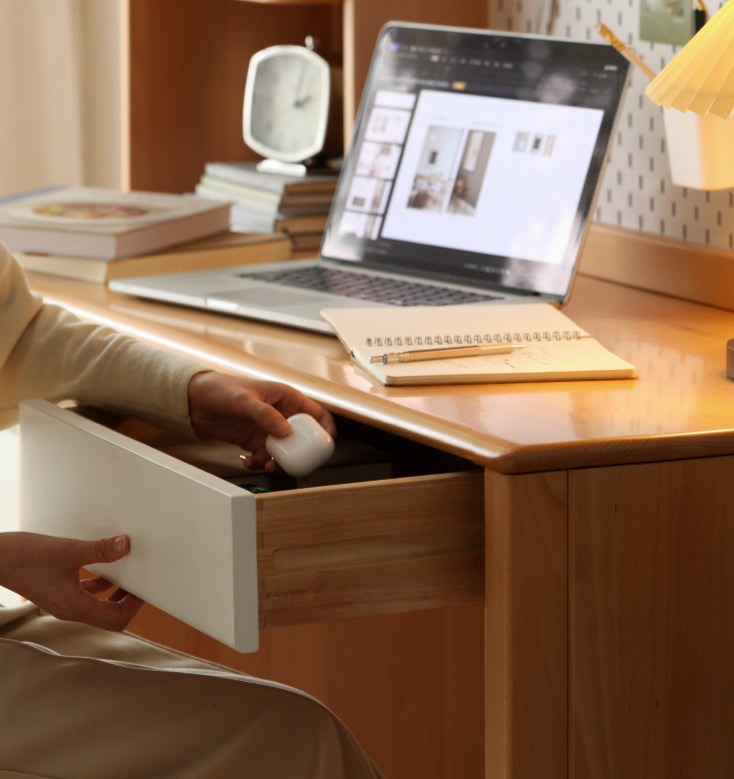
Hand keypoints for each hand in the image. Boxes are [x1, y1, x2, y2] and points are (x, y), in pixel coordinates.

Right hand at [0, 532, 142, 629]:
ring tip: (129, 572)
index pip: (115, 619)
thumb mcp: (67, 551)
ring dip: (116, 592)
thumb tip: (125, 545)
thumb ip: (98, 550)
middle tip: (141, 580)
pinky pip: (86, 594)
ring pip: (98, 606)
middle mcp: (70, 609)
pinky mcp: (57, 591)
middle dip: (128, 601)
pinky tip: (104, 566)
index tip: (145, 586)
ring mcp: (63, 601)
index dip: (134, 605)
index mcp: (74, 607)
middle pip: (109, 617)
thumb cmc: (23, 557)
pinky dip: (100, 584)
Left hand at [187, 371, 336, 470]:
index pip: (315, 412)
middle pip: (302, 437)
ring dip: (279, 462)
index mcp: (285, 397)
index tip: (327, 444)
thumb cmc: (219, 389)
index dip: (325, 428)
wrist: (193, 400)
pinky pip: (265, 457)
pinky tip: (250, 461)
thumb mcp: (245, 400)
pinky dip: (260, 463)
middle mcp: (279, 414)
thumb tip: (287, 432)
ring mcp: (267, 429)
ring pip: (284, 451)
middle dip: (302, 454)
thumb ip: (266, 416)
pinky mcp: (254, 441)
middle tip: (299, 466)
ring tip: (269, 466)